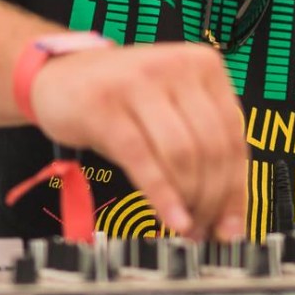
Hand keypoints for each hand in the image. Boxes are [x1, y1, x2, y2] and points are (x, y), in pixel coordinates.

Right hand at [29, 43, 247, 239]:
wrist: (59, 76)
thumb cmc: (121, 101)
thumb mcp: (169, 113)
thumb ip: (202, 152)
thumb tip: (229, 218)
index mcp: (204, 65)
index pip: (234, 135)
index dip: (236, 188)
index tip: (231, 225)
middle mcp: (176, 66)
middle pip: (211, 148)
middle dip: (211, 200)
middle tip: (203, 229)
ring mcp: (139, 82)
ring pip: (182, 154)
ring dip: (188, 200)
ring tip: (185, 225)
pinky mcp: (104, 104)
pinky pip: (142, 158)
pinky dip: (162, 196)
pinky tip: (170, 218)